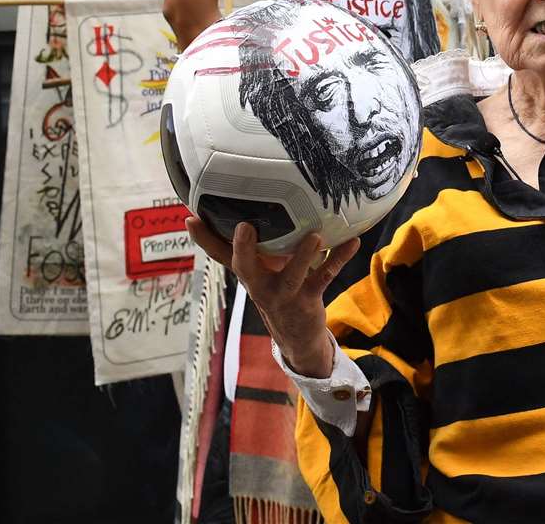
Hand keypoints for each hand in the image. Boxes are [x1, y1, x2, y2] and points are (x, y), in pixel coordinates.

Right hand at [185, 218, 357, 376]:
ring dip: (302, 255)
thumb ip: (258, 245)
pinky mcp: (307, 299)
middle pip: (244, 268)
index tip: (191, 218)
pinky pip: (324, 277)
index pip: (220, 255)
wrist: (296, 336)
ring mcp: (284, 294)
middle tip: (244, 227)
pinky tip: (353, 242)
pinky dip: (338, 259)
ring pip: (291, 275)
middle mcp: (260, 284)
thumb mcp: (263, 270)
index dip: (204, 239)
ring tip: (315, 236)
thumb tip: (255, 208)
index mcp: (249, 273)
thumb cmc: (279, 289)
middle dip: (243, 249)